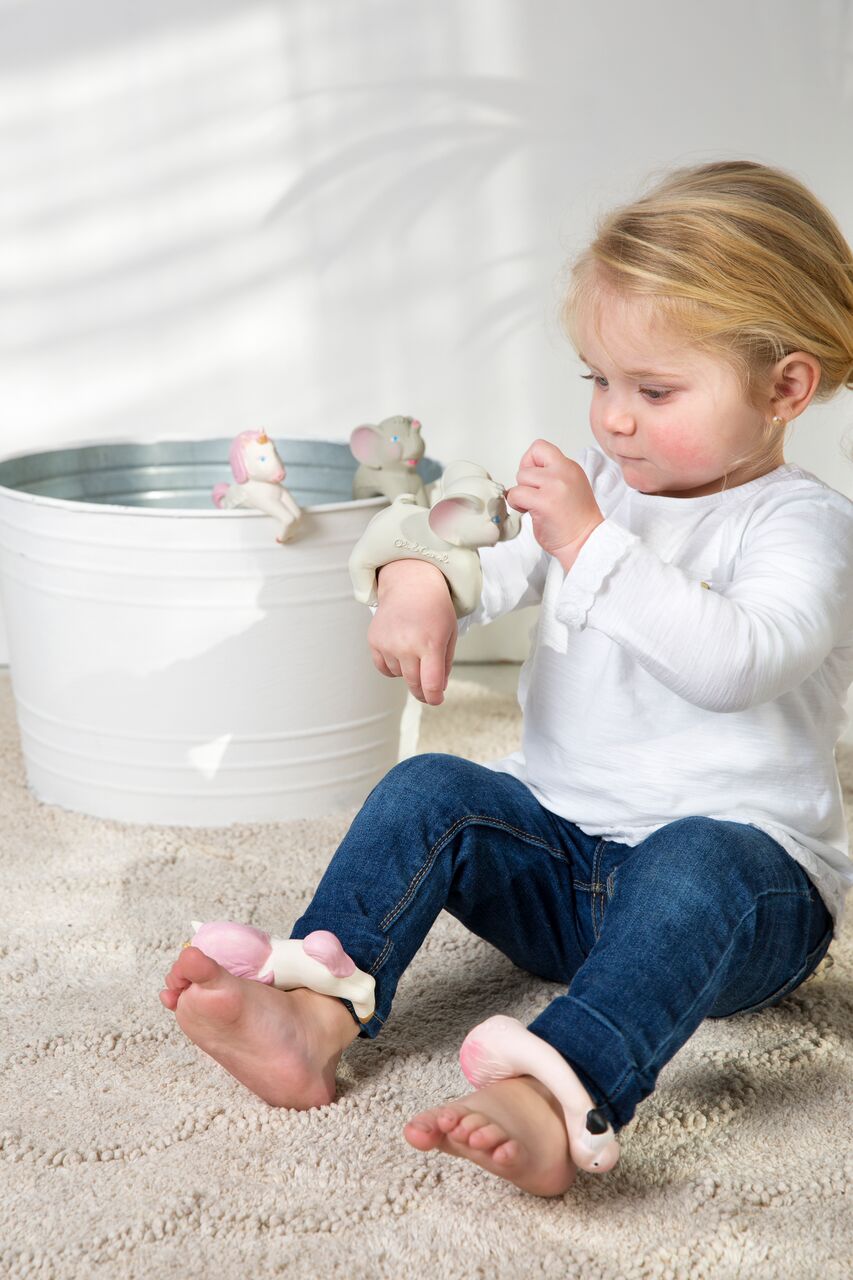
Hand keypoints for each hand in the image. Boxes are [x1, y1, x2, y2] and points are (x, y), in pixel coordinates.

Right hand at [369, 560, 457, 704]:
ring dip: (408, 671)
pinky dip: (393, 666)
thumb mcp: (449, 634)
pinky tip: (400, 651)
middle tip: (428, 691)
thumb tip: (436, 690)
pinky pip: (384, 667)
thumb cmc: (435, 608)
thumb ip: (444, 664)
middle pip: (414, 684)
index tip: (436, 699)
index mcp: (430, 643)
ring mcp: (388, 643)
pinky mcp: (374, 640)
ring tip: (414, 648)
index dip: (434, 697)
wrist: (410, 582)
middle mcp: (407, 645)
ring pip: (399, 675)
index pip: (430, 684)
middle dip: (423, 691)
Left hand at [505, 439, 604, 569]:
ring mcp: (554, 485)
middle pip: (527, 462)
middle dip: (525, 480)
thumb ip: (552, 475)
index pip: (540, 447)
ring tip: (533, 505)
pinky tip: (528, 512)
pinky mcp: (544, 502)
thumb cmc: (576, 522)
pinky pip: (516, 494)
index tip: (534, 479)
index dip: (530, 461)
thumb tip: (528, 473)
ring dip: (521, 493)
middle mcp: (563, 472)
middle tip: (534, 495)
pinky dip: (516, 503)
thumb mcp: (569, 486)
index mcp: (570, 467)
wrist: (586, 542)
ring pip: (521, 477)